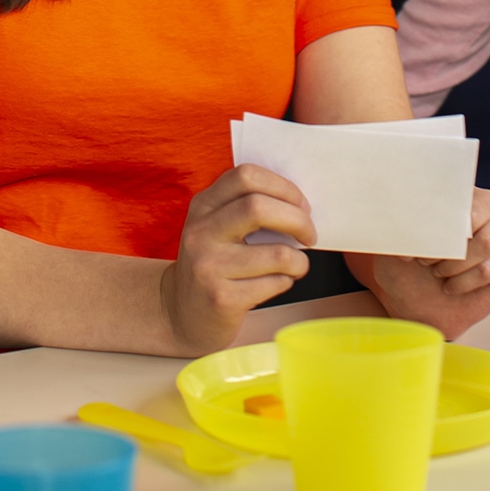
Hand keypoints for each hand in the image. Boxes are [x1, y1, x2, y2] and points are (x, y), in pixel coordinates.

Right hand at [159, 164, 314, 354]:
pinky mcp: (222, 299)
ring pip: (277, 253)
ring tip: (296, 265)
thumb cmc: (213, 265)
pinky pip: (274, 283)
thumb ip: (247, 208)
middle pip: (258, 207)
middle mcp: (201, 232)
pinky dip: (287, 281)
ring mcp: (208, 266)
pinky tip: (277, 282)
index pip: (245, 176)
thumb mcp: (217, 228)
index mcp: (203, 206)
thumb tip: (300, 205)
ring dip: (298, 260)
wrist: (180, 313)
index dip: (282, 187)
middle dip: (297, 219)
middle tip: (309, 234)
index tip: (301, 205)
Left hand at [347, 187, 489, 338]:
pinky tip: (450, 286)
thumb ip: (398, 222)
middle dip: (447, 241)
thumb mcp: (394, 241)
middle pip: (477, 212)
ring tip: (437, 272)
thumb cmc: (406, 268)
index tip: (417, 239)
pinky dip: (465, 281)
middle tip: (425, 260)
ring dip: (456, 263)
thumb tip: (397, 209)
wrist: (418, 305)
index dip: (435, 215)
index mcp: (457, 191)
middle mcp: (487, 206)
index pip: (455, 189)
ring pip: (487, 242)